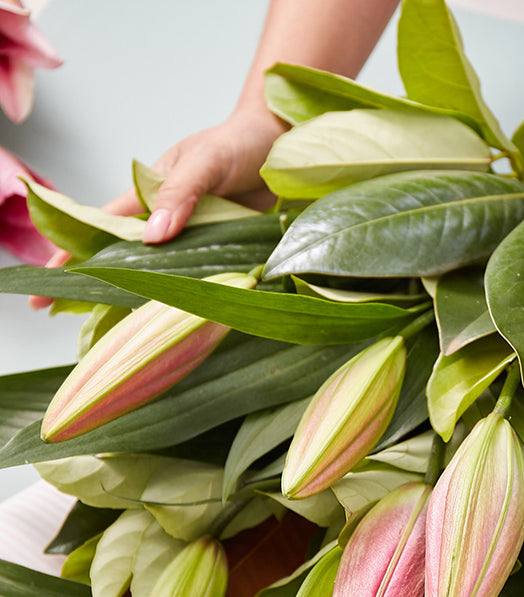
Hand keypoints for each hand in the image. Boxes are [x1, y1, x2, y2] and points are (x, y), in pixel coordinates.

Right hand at [28, 108, 285, 310]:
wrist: (280, 148)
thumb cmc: (237, 145)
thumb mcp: (205, 162)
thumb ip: (179, 195)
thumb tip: (152, 238)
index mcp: (147, 194)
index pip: (101, 226)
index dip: (71, 252)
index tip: (49, 282)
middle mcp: (165, 219)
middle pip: (125, 257)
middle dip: (100, 284)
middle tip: (70, 316)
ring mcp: (192, 238)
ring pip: (163, 273)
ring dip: (147, 296)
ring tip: (122, 330)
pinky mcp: (221, 251)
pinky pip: (201, 276)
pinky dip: (191, 295)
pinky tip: (182, 318)